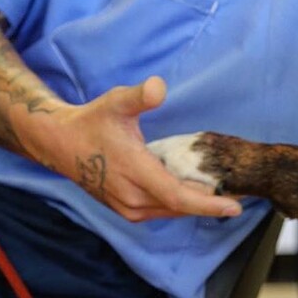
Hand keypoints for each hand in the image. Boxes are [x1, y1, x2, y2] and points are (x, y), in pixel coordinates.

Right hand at [43, 76, 242, 222]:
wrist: (60, 143)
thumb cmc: (92, 121)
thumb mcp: (116, 102)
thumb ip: (139, 96)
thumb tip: (158, 87)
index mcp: (135, 173)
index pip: (178, 197)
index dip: (208, 204)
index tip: (235, 207)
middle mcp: (132, 197)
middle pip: (180, 206)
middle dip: (209, 202)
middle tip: (236, 191)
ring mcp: (128, 207)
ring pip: (171, 210)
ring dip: (194, 203)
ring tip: (220, 192)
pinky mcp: (125, 210)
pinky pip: (161, 210)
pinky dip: (178, 203)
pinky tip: (191, 191)